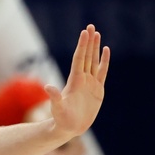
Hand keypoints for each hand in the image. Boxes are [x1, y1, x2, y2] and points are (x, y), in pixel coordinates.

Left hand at [47, 24, 109, 138]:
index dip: (82, 45)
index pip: (79, 58)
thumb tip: (47, 87)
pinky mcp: (98, 89)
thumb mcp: (57, 108)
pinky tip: (106, 50)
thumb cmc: (61, 119)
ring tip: (97, 34)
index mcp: (74, 80)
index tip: (84, 32)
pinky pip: (102, 71)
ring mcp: (90, 83)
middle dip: (88, 41)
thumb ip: (54, 97)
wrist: (69, 127)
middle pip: (86, 56)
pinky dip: (104, 61)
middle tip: (90, 26)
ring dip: (96, 48)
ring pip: (94, 61)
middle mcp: (82, 78)